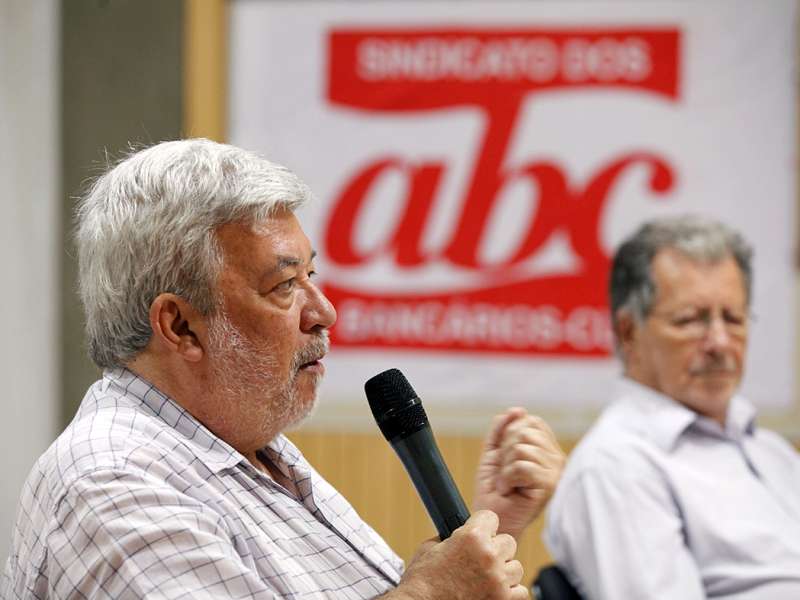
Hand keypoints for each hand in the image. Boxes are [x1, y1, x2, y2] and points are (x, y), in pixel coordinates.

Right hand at [387, 510, 528, 599]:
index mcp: (471, 537)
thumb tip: (461, 532)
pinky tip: (492, 591)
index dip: (483, 525)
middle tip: (480, 559)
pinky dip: (509, 592)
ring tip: (485, 578)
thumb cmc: (422, 583)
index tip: (481, 532)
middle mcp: (489, 557)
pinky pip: (520, 591)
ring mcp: (498, 581)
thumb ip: (452, 536)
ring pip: (516, 567)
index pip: (491, 518)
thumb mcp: (430, 548)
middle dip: (495, 549)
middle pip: (508, 542)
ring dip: (503, 571)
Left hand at [473, 408, 564, 539]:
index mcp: (547, 448)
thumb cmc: (494, 487)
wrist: (490, 517)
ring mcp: (556, 472)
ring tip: (508, 484)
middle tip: (506, 474)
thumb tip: (519, 409)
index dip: (509, 435)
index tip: (506, 458)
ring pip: (521, 448)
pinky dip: (506, 479)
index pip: (531, 421)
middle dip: (505, 452)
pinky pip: (521, 466)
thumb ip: (503, 427)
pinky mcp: (550, 485)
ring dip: (505, 468)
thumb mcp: (494, 450)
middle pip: (524, 432)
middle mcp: (557, 458)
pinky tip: (509, 491)